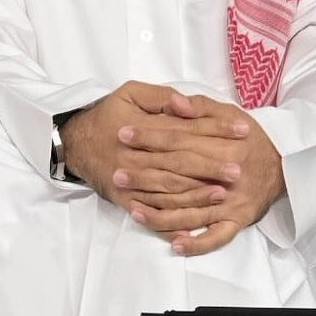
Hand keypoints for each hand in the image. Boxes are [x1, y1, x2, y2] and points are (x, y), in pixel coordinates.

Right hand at [61, 82, 240, 208]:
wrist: (75, 143)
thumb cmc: (107, 115)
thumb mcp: (129, 93)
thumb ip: (160, 97)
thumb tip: (186, 105)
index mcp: (140, 127)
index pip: (184, 129)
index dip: (214, 128)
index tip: (240, 130)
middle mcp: (136, 156)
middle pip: (179, 163)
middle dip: (210, 167)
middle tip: (238, 170)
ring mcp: (131, 181)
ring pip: (169, 190)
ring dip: (197, 193)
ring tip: (224, 193)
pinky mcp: (127, 199)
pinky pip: (153, 212)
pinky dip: (173, 220)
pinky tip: (193, 223)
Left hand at [118, 93, 285, 255]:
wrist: (284, 161)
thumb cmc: (248, 134)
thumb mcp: (225, 110)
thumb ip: (199, 107)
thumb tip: (177, 105)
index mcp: (222, 145)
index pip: (178, 140)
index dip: (148, 136)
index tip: (122, 134)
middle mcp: (227, 176)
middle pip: (179, 175)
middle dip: (145, 175)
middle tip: (117, 174)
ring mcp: (233, 202)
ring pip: (192, 210)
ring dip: (161, 213)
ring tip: (133, 209)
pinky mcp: (239, 221)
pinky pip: (217, 237)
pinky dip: (196, 242)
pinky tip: (174, 244)